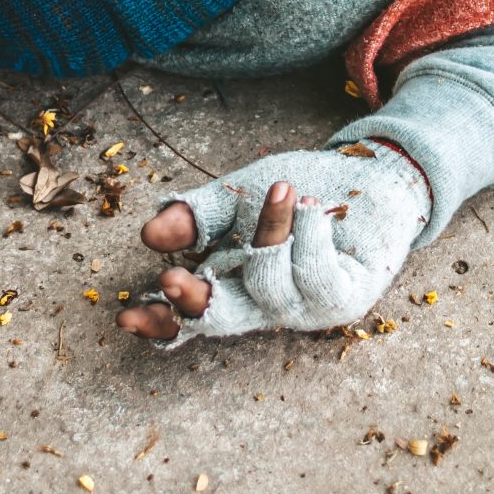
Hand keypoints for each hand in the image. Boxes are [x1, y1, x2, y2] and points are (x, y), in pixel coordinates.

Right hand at [114, 146, 428, 345]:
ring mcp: (306, 307)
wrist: (368, 171)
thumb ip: (196, 216)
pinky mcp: (346, 295)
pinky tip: (312, 208)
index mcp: (234, 284)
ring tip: (285, 189)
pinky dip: (307, 236)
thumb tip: (149, 235)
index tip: (125, 317)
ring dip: (269, 233)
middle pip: (223, 320)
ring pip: (269, 288)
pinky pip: (315, 276)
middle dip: (194, 303)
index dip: (159, 321)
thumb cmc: (300, 188)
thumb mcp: (236, 197)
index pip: (191, 313)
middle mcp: (266, 304)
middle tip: (170, 278)